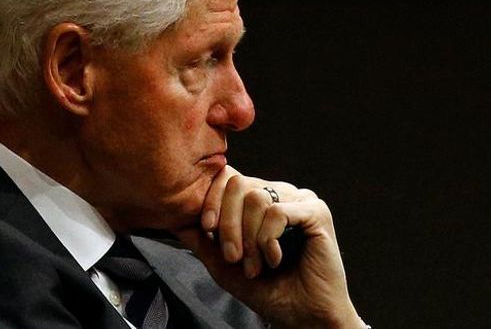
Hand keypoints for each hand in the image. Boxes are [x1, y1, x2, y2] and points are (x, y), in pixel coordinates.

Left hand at [172, 166, 363, 328]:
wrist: (300, 317)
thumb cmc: (266, 290)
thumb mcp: (221, 264)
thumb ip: (200, 238)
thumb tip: (173, 217)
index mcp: (258, 199)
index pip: (227, 176)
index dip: (211, 199)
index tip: (207, 230)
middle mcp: (279, 193)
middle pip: (238, 184)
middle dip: (228, 224)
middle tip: (233, 257)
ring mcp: (299, 200)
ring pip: (256, 197)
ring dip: (249, 238)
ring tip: (256, 265)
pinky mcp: (317, 212)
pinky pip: (278, 212)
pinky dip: (268, 240)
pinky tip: (275, 258)